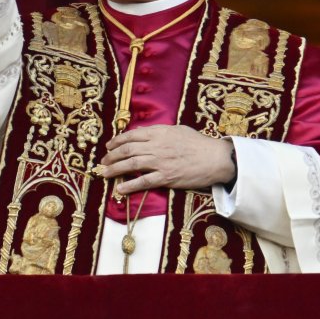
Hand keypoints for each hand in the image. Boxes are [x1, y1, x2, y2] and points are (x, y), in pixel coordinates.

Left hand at [98, 125, 235, 193]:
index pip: (132, 135)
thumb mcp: (179, 130)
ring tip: (105, 173)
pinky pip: (143, 182)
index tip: (109, 146)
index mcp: (160, 133)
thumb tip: (144, 133)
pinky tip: (120, 189)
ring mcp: (160, 162)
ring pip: (131, 165)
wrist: (215, 158)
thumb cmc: (199, 143)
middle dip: (112, 156)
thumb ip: (161, 131)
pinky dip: (129, 185)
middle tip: (103, 161)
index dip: (117, 141)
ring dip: (115, 169)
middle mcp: (157, 146)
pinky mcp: (166, 178)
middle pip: (127, 150)